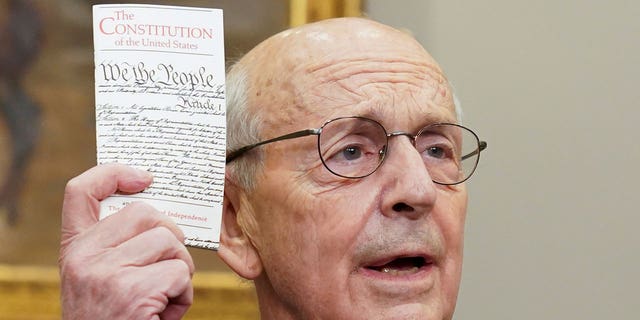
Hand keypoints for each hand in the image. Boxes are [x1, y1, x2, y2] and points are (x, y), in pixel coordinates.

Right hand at [59, 163, 194, 318]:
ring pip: (170, 242)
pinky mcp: (131, 292)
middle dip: (171, 238)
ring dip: (180, 270)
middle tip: (166, 268)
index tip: (145, 177)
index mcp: (74, 248)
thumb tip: (160, 209)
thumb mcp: (103, 276)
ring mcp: (105, 273)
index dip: (113, 172)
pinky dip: (184, 295)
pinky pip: (180, 274)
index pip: (80, 190)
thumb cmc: (115, 316)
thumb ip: (118, 244)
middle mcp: (83, 257)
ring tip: (162, 296)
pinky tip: (164, 313)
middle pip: (147, 213)